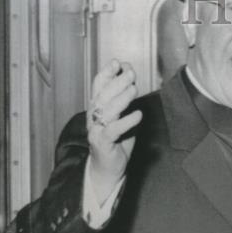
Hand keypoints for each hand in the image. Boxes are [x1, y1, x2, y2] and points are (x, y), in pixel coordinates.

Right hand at [87, 60, 142, 199]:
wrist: (108, 171)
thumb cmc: (116, 143)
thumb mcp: (121, 118)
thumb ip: (124, 101)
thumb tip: (131, 80)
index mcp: (96, 109)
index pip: (98, 86)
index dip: (107, 72)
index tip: (118, 62)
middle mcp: (93, 117)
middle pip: (103, 95)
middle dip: (117, 82)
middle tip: (131, 73)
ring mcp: (96, 130)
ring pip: (107, 110)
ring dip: (121, 98)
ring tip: (134, 89)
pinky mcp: (103, 144)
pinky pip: (114, 130)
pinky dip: (127, 121)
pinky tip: (138, 115)